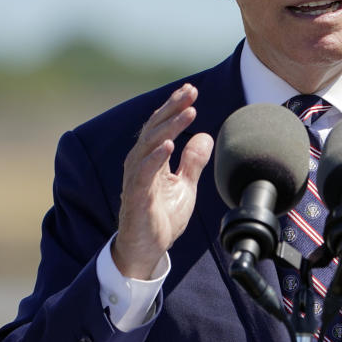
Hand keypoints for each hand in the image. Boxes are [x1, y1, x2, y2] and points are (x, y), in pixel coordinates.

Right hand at [113, 83, 213, 278]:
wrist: (146, 250)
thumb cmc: (161, 217)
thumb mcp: (184, 186)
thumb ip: (192, 162)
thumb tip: (205, 136)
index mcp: (150, 159)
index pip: (161, 126)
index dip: (174, 107)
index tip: (190, 91)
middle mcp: (139, 163)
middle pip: (154, 128)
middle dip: (172, 108)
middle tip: (190, 92)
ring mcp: (136, 179)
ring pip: (149, 145)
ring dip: (168, 128)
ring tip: (187, 113)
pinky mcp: (136, 197)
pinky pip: (143, 173)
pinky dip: (155, 158)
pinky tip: (168, 145)